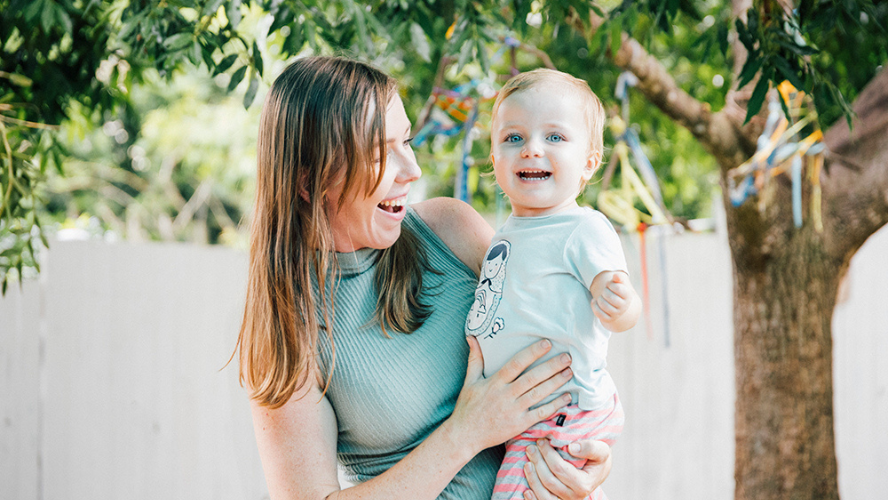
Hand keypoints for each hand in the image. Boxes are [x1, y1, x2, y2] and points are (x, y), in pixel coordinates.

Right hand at [447, 337, 572, 452]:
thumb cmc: (468, 407)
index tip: (547, 343)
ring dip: (556, 382)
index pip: (516, 364)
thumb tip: (472, 337)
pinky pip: (540, 413)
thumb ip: (475, 358)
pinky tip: (567, 397)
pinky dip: (555, 405)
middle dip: (551, 366)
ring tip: (569, 372)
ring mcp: (514, 410)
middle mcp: (505, 395)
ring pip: (539, 394)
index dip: (532, 353)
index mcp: (494, 382)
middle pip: (532, 378)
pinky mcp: (519, 424)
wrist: (465, 435)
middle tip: (567, 357)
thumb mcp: (470, 381)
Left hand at [523, 439, 611, 499]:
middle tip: (531, 448)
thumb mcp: (602, 450)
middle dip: (537, 462)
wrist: (598, 471)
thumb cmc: (597, 459)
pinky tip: (526, 491)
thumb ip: (590, 447)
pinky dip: (533, 498)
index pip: (560, 469)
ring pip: (543, 495)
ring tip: (527, 464)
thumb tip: (571, 448)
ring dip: (532, 478)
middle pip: (549, 481)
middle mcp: (574, 496)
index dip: (548, 454)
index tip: (541, 441)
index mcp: (584, 484)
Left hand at [591, 272, 632, 323]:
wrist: (620, 306)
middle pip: (610, 297)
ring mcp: (616, 314)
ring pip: (604, 305)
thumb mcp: (620, 284)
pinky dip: (594, 306)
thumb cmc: (618, 291)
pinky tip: (594, 301)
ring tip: (600, 296)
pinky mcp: (609, 319)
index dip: (610, 284)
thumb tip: (616, 276)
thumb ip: (618, 278)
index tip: (609, 284)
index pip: (618, 288)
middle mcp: (624, 306)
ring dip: (599, 298)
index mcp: (628, 296)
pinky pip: (599, 313)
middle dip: (604, 291)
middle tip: (604, 290)